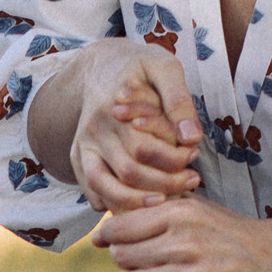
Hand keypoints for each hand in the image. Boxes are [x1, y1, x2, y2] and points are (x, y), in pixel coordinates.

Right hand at [61, 41, 200, 212]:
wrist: (100, 67)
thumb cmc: (138, 67)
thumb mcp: (163, 67)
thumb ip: (178, 100)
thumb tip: (191, 138)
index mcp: (112, 110)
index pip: (144, 149)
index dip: (174, 159)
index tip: (194, 156)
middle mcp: (94, 132)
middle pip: (128, 173)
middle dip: (164, 183)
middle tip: (191, 181)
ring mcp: (83, 148)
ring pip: (105, 189)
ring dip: (137, 202)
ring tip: (166, 199)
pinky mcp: (78, 160)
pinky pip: (92, 192)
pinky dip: (114, 204)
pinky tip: (140, 201)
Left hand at [96, 196, 271, 271]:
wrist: (265, 258)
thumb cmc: (221, 231)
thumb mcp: (192, 208)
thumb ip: (148, 214)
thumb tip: (99, 234)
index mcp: (181, 213)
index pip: (121, 227)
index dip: (109, 236)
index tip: (110, 242)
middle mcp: (185, 241)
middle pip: (123, 255)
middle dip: (119, 260)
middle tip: (127, 262)